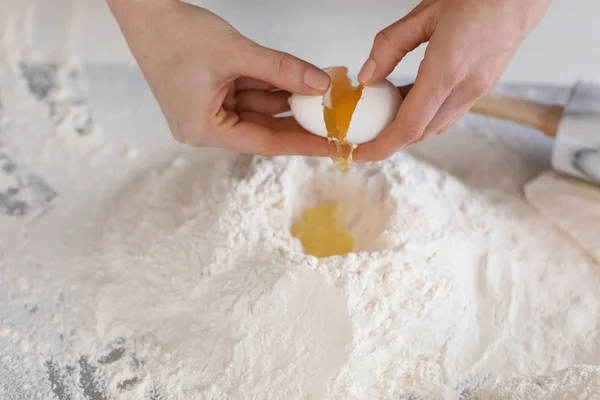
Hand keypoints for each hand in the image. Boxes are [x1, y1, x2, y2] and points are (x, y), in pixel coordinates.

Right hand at [107, 0, 330, 155]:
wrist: (144, 9)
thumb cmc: (176, 33)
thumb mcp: (237, 54)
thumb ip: (282, 70)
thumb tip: (320, 84)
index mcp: (202, 129)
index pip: (263, 143)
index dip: (301, 143)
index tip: (330, 146)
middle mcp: (203, 127)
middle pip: (261, 128)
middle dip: (296, 120)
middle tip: (332, 123)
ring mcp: (206, 110)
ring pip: (256, 109)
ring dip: (286, 100)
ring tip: (320, 97)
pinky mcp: (208, 94)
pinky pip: (247, 95)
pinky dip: (270, 87)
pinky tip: (296, 82)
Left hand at [354, 0, 550, 160]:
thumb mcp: (425, 13)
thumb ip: (391, 46)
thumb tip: (368, 76)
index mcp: (449, 70)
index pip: (410, 125)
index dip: (382, 145)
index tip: (361, 153)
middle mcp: (467, 87)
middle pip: (422, 132)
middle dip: (390, 141)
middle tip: (364, 137)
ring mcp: (479, 89)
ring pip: (437, 125)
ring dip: (409, 129)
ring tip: (383, 117)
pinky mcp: (484, 85)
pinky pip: (450, 112)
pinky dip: (426, 115)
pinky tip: (410, 100)